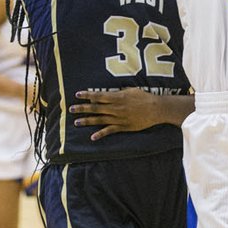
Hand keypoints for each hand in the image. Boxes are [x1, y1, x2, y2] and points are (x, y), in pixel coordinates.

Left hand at [70, 88, 189, 140]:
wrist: (156, 109)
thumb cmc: (145, 97)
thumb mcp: (131, 90)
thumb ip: (119, 92)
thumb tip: (109, 93)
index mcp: (117, 97)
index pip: (98, 95)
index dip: (87, 95)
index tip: (77, 95)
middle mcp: (115, 108)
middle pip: (95, 108)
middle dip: (82, 108)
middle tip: (71, 109)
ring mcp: (119, 118)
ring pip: (100, 119)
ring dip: (87, 121)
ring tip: (77, 122)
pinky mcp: (123, 126)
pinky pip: (110, 131)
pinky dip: (101, 134)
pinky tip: (92, 137)